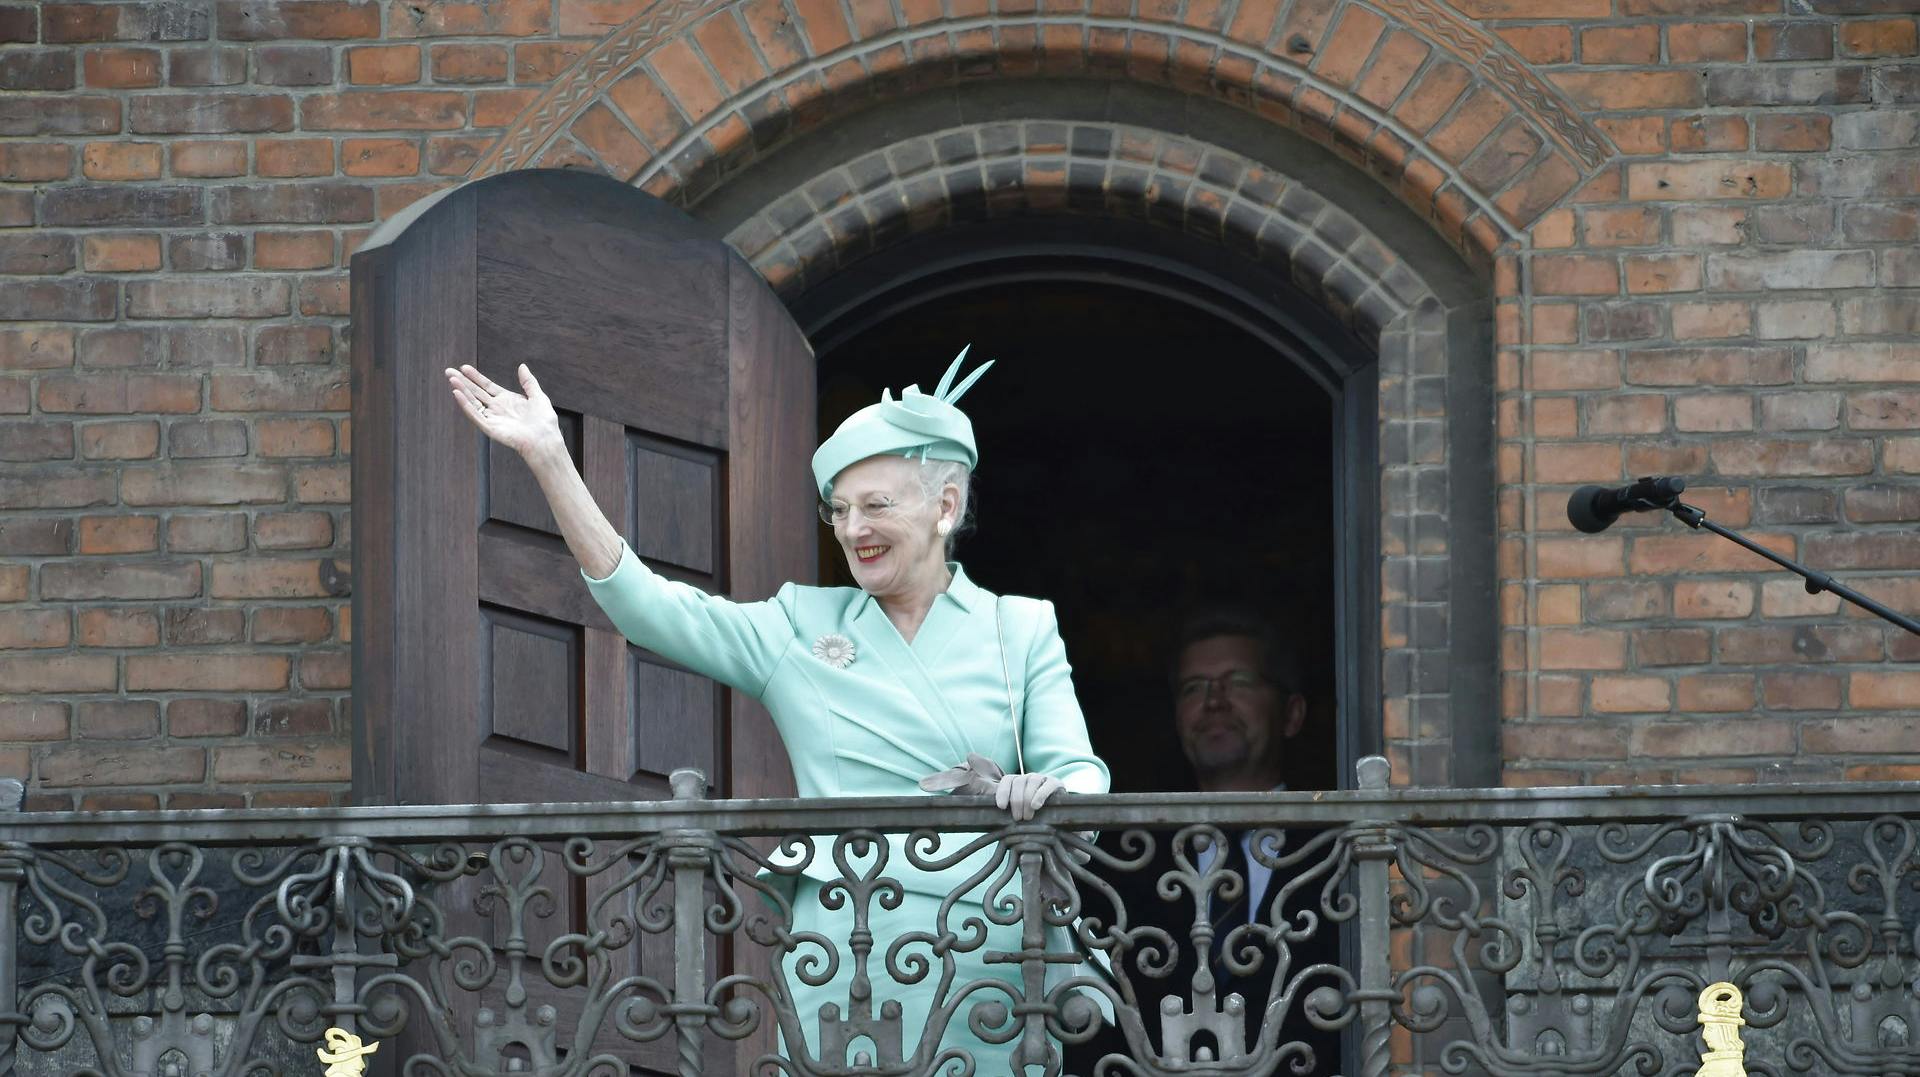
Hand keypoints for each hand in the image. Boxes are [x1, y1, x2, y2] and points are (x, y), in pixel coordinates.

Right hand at [445, 363, 561, 458]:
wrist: (544, 439)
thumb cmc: (544, 422)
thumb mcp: (538, 396)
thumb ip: (528, 382)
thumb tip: (522, 366)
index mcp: (507, 400)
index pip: (487, 386)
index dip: (475, 377)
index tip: (464, 368)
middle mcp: (497, 408)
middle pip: (476, 392)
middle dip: (462, 382)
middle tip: (449, 371)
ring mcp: (493, 418)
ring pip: (473, 402)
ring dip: (462, 391)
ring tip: (451, 379)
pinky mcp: (490, 427)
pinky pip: (475, 415)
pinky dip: (466, 405)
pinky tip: (457, 394)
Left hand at [995, 772, 1062, 821]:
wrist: (1059, 809)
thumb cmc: (1035, 812)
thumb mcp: (1021, 809)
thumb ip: (1010, 809)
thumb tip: (996, 815)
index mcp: (1018, 781)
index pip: (1007, 780)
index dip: (1003, 792)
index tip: (1002, 806)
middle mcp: (1028, 777)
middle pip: (1018, 782)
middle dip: (1016, 802)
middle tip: (1018, 818)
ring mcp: (1042, 778)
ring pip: (1031, 782)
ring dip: (1027, 800)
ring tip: (1027, 816)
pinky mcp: (1055, 782)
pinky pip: (1047, 785)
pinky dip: (1040, 795)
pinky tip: (1036, 805)